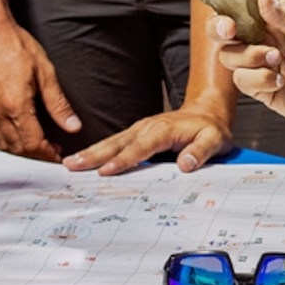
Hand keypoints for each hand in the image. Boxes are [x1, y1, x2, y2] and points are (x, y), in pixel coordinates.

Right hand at [0, 12, 82, 157]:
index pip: (33, 144)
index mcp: (15, 105)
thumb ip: (58, 103)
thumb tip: (72, 125)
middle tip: (51, 148)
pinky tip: (14, 132)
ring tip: (35, 142)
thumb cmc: (13, 43)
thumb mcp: (44, 71)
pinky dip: (3, 139)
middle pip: (17, 148)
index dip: (48, 153)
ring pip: (1, 143)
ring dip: (19, 148)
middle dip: (35, 153)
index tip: (57, 153)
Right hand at [66, 101, 230, 176]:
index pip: (139, 148)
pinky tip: (84, 161)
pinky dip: (97, 152)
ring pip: (111, 142)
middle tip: (72, 166)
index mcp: (162, 131)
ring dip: (90, 153)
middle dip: (93, 155)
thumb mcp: (215, 140)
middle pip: (116, 143)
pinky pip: (114, 144)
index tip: (105, 172)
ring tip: (69, 163)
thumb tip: (185, 164)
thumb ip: (201, 152)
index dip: (122, 161)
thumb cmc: (210, 129)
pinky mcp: (135, 135)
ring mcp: (138, 130)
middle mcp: (146, 128)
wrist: (206, 113)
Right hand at [215, 0, 284, 133]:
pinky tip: (280, 81)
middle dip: (221, 30)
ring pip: (230, 56)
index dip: (229, 6)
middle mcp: (266, 40)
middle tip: (231, 31)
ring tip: (276, 60)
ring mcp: (262, 64)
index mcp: (279, 20)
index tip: (227, 11)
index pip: (244, 7)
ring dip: (248, 56)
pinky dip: (258, 79)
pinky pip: (243, 81)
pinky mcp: (263, 89)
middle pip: (226, 32)